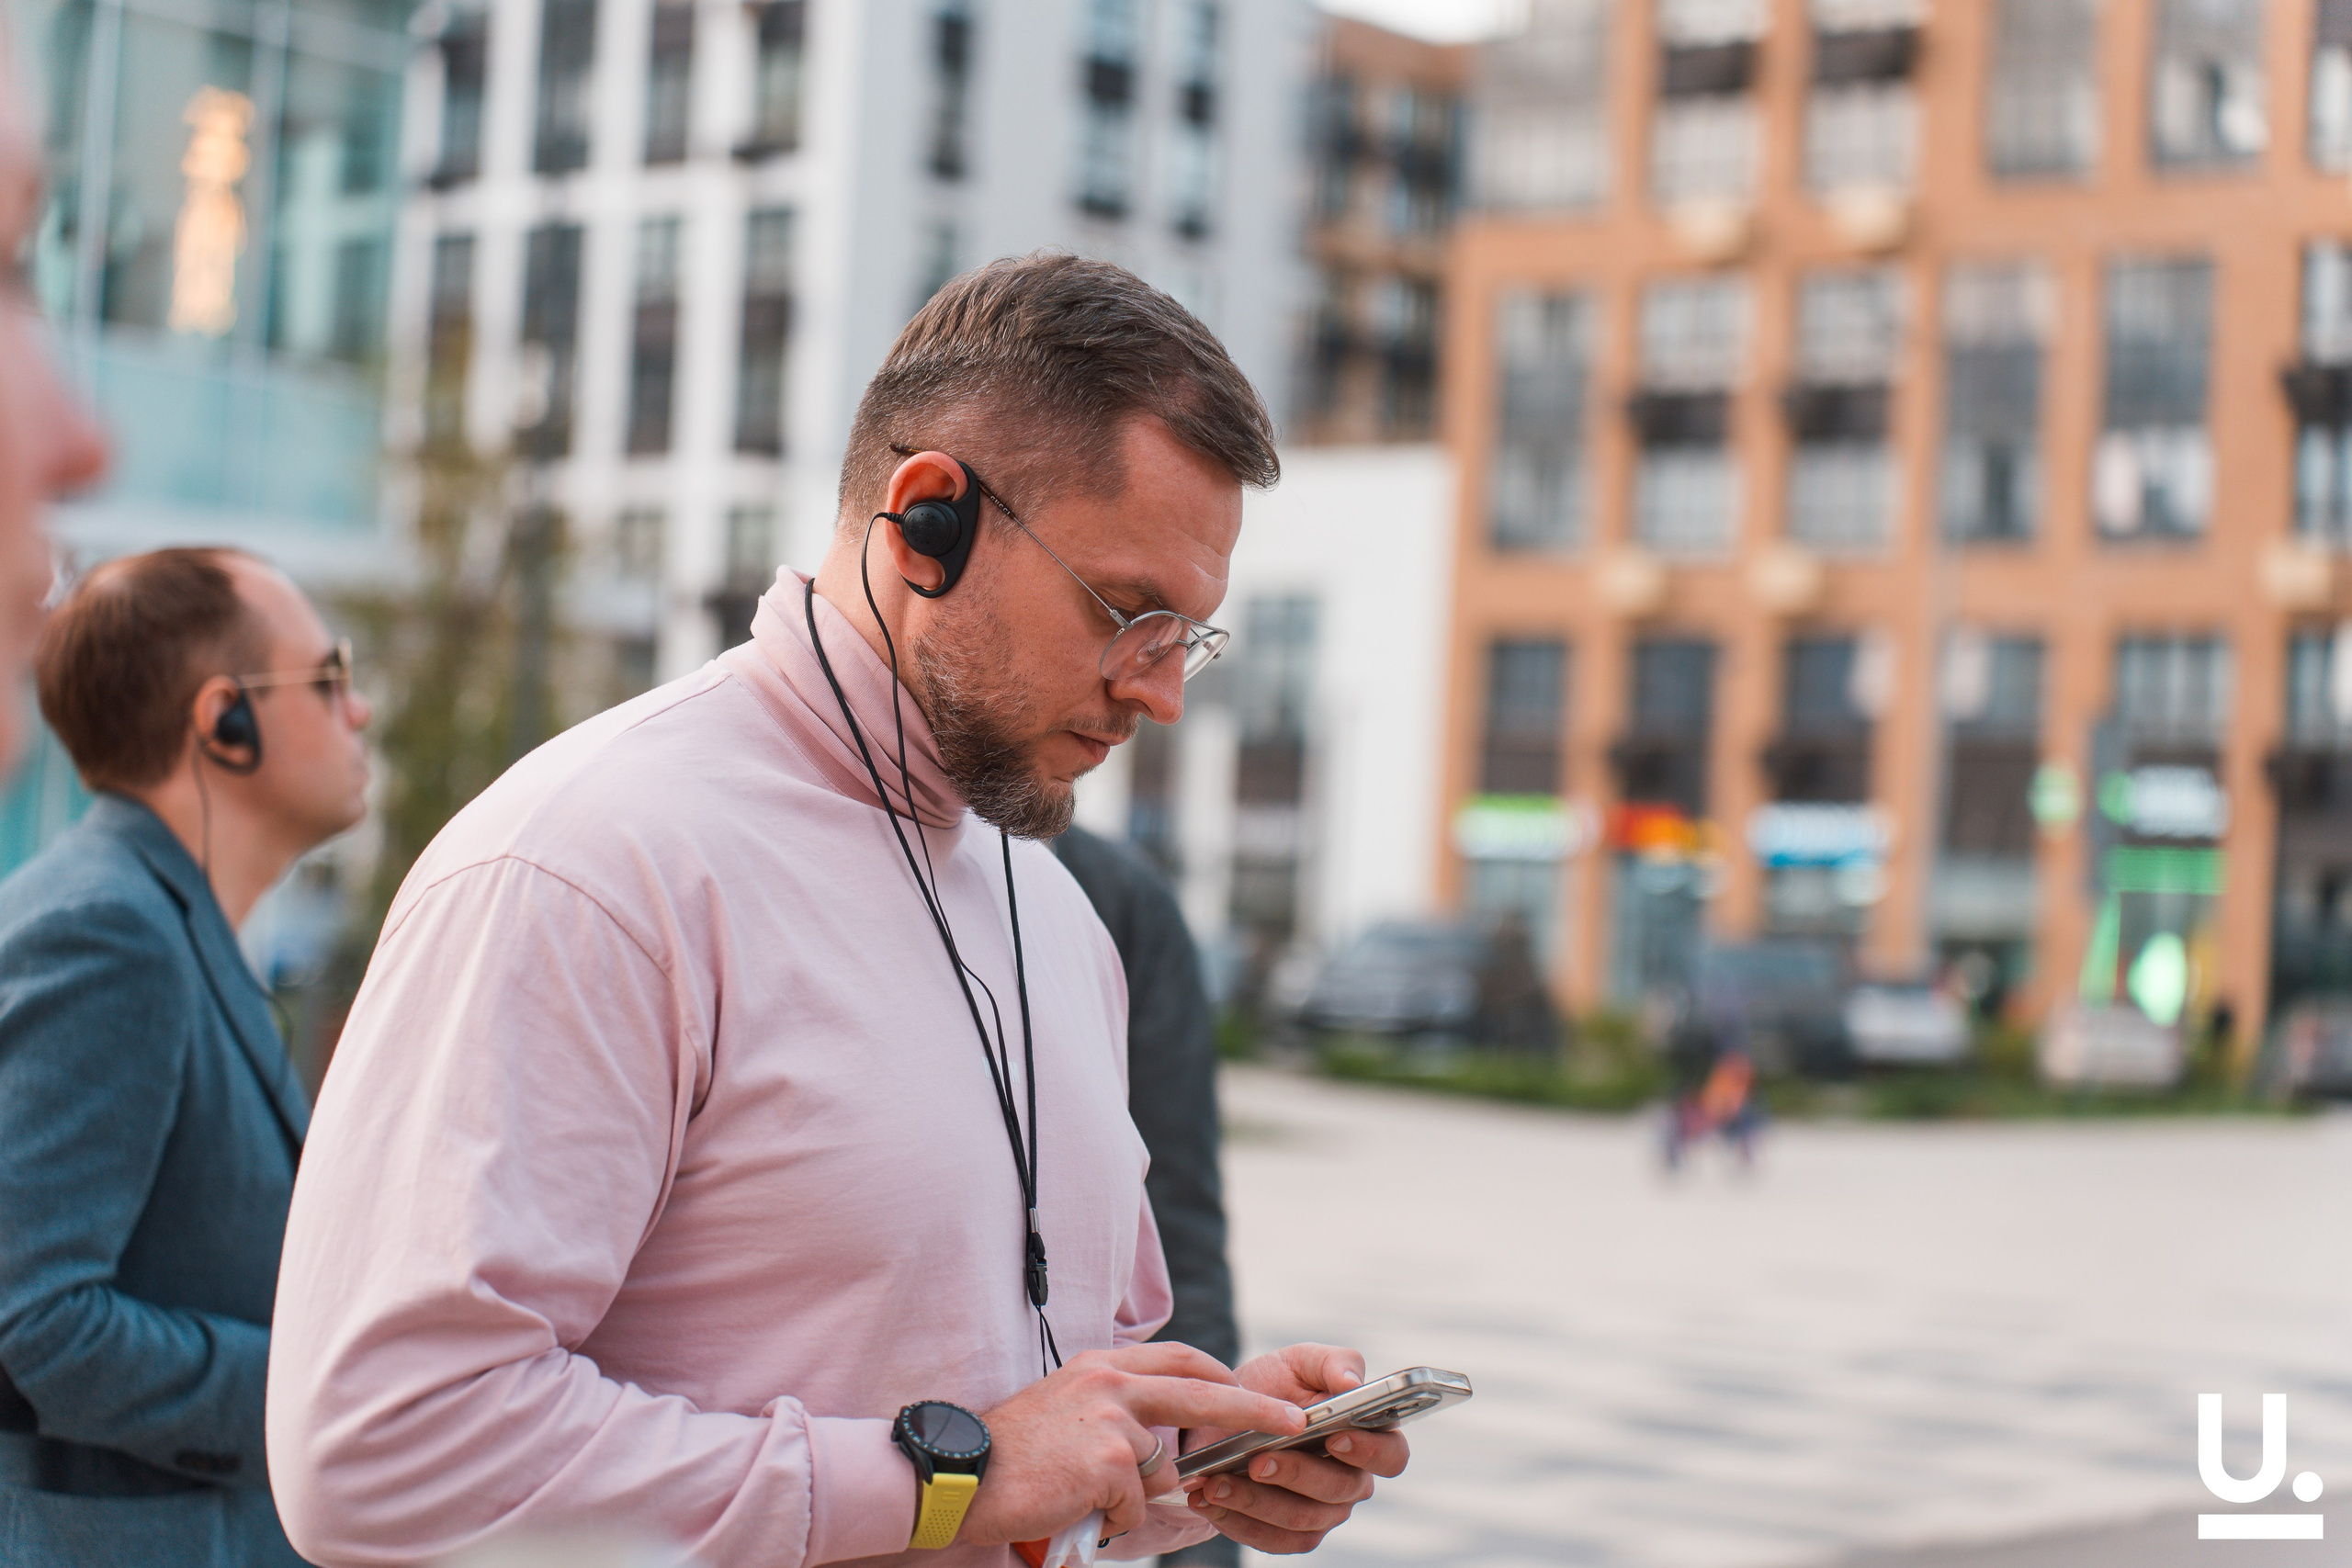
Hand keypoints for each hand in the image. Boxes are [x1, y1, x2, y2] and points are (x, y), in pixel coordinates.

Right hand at [958, 1343, 1307, 1547]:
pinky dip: (1110, 1518)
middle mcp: (1110, 1383)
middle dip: (1256, 1408)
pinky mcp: (1108, 1463)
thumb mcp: (1065, 1411)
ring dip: (1129, 1497)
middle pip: (1203, 1391)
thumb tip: (1159, 1450)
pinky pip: (1134, 1504)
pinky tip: (1073, 1508)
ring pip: (1159, 1470)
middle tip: (1296, 1421)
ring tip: (1077, 1495)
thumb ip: (1112, 1414)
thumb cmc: (1010, 1455)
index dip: (1218, 1374)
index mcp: (1100, 1365)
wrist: (962, 1474)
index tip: (1249, 1388)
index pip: (1178, 1357)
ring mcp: (1110, 1421)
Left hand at [1178, 1344, 1410, 1554]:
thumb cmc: (1274, 1387)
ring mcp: (1322, 1513)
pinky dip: (1238, 1521)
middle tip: (1258, 1460)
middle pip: (1339, 1491)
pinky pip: (1271, 1540)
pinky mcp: (1287, 1534)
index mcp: (1367, 1438)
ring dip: (1256, 1501)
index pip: (1391, 1455)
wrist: (1224, 1417)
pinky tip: (1210, 1500)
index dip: (1369, 1451)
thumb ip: (1334, 1363)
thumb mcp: (1299, 1362)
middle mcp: (1351, 1481)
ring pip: (1300, 1519)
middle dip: (1296, 1474)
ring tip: (1217, 1482)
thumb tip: (1351, 1382)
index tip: (1334, 1437)